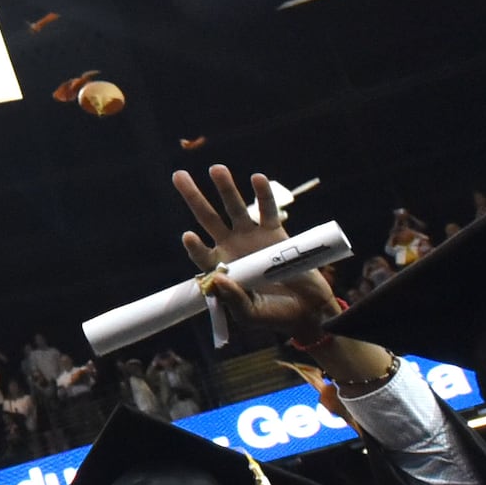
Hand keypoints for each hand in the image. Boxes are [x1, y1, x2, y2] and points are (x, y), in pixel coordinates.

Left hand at [173, 168, 386, 381]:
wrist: (307, 311)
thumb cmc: (274, 315)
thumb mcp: (251, 316)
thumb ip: (234, 301)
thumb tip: (218, 280)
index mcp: (221, 269)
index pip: (201, 254)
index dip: (194, 246)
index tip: (188, 236)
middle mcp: (231, 248)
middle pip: (208, 218)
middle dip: (193, 197)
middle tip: (178, 176)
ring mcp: (252, 238)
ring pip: (235, 208)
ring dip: (225, 188)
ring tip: (216, 169)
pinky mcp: (275, 233)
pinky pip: (268, 210)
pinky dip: (264, 195)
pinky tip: (257, 179)